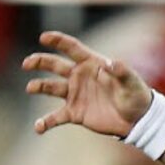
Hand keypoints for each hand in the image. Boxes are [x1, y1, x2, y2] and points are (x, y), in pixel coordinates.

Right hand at [23, 31, 153, 136]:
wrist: (137, 120)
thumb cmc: (136, 96)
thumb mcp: (132, 82)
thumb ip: (122, 72)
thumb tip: (112, 63)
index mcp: (92, 64)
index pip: (72, 49)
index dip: (58, 41)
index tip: (43, 37)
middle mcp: (79, 77)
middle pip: (55, 65)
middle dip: (40, 62)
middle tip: (28, 63)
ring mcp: (75, 94)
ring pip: (51, 87)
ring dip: (40, 86)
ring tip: (31, 88)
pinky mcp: (74, 113)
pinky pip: (56, 117)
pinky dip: (46, 122)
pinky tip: (38, 127)